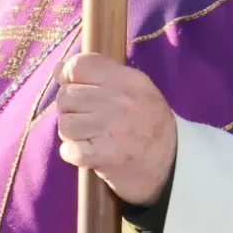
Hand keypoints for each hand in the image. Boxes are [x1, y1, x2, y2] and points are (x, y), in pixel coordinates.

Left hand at [54, 52, 176, 205]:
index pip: (80, 65)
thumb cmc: (150, 125)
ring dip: (73, 133)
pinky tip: (90, 153)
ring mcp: (112, 128)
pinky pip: (68, 149)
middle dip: (71, 109)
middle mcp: (120, 100)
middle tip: (88, 120)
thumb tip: (60, 69)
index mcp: (128, 80)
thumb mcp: (138, 90)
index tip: (73, 86)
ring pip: (65, 123)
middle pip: (67, 96)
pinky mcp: (103, 156)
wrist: (172, 166)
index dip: (68, 76)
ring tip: (90, 137)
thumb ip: (103, 75)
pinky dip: (74, 154)